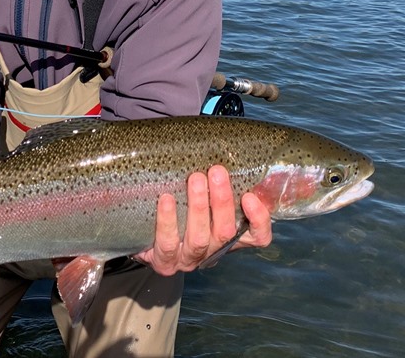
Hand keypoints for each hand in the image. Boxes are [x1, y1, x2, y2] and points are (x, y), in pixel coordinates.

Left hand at [134, 165, 272, 275]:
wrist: (146, 235)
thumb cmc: (180, 205)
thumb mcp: (203, 195)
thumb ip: (215, 180)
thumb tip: (221, 142)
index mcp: (229, 236)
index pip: (258, 237)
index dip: (258, 220)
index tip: (250, 196)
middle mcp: (212, 250)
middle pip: (225, 232)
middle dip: (222, 201)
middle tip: (217, 171)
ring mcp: (188, 259)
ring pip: (199, 239)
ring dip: (198, 208)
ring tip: (195, 180)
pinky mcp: (164, 262)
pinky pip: (167, 245)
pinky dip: (167, 221)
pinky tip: (165, 199)